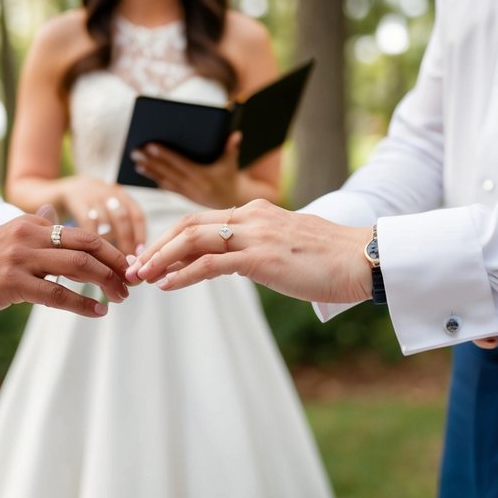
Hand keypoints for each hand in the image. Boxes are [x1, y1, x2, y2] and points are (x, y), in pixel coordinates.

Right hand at [0, 212, 130, 318]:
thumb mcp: (7, 235)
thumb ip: (34, 225)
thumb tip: (52, 212)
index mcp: (32, 223)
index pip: (83, 233)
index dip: (111, 250)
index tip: (128, 266)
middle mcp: (30, 235)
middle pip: (88, 245)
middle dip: (116, 264)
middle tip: (131, 282)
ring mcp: (21, 258)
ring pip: (78, 267)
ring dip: (106, 283)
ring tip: (120, 298)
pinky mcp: (13, 283)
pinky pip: (57, 294)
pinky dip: (82, 304)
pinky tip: (97, 312)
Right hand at [60, 177, 145, 255]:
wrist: (62, 190)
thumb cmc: (91, 208)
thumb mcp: (108, 211)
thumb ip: (121, 228)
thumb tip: (134, 257)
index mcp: (121, 196)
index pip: (137, 215)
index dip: (140, 235)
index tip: (140, 254)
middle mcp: (109, 194)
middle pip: (122, 218)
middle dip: (125, 241)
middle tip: (124, 262)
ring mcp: (92, 196)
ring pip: (104, 219)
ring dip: (108, 243)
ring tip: (108, 261)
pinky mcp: (76, 200)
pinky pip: (86, 221)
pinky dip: (90, 237)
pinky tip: (89, 251)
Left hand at [126, 199, 372, 302]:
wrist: (363, 259)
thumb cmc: (331, 258)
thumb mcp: (288, 245)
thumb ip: (260, 247)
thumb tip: (238, 263)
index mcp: (256, 211)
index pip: (201, 219)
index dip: (169, 237)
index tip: (149, 257)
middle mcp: (252, 217)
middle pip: (188, 224)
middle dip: (156, 245)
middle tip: (134, 267)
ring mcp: (255, 236)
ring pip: (193, 240)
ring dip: (161, 259)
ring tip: (142, 277)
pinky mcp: (262, 258)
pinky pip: (210, 264)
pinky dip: (182, 274)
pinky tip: (166, 286)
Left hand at [132, 133, 241, 208]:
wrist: (232, 202)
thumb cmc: (230, 177)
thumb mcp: (231, 163)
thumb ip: (232, 148)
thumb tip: (236, 133)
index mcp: (202, 176)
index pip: (179, 163)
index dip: (164, 154)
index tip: (150, 145)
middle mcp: (192, 186)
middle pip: (167, 171)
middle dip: (150, 162)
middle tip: (134, 151)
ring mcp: (187, 193)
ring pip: (164, 180)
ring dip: (149, 172)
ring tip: (136, 163)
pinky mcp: (184, 197)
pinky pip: (168, 187)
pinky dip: (156, 180)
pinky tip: (146, 172)